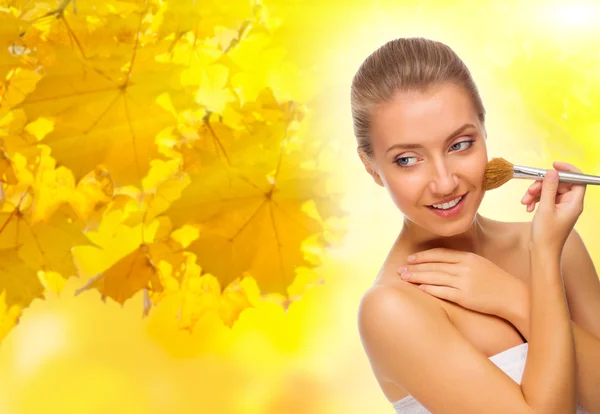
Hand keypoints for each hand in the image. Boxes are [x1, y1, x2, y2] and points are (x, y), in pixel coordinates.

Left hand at [398, 248, 526, 319]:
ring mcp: (464, 282)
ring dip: (417, 277)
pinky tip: (419, 289)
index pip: (440, 254)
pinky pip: (442, 292)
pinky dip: (429, 289)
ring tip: (404, 278)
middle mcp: (464, 267)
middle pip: (434, 265)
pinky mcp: (465, 296)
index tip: (410, 258)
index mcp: (468, 257)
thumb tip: (442, 263)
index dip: (423, 256)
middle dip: (415, 267)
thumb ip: (462, 262)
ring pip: (435, 277)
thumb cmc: (497, 282)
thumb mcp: (480, 265)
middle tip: (400, 269)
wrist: (514, 297)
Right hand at [523, 162, 585, 252]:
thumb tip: (552, 172)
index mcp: (574, 203)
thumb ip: (549, 188)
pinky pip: (544, 198)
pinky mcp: (552, 211)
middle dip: (543, 185)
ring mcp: (561, 207)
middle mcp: (570, 203)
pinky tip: (528, 207)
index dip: (567, 170)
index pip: (577, 179)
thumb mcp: (545, 208)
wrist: (542, 252)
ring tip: (525, 201)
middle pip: (559, 184)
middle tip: (531, 189)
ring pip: (549, 191)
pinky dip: (535, 200)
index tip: (553, 165)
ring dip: (535, 193)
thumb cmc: (547, 235)